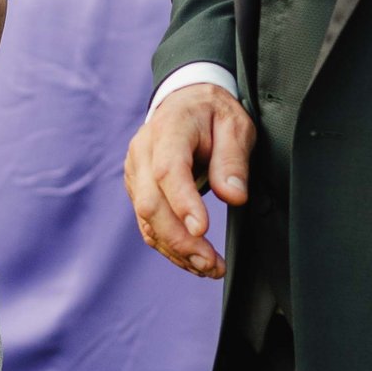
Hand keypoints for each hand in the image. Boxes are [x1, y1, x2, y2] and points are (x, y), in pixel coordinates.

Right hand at [124, 83, 252, 276]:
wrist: (185, 102)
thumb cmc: (212, 113)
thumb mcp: (235, 126)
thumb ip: (233, 160)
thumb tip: (233, 196)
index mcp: (169, 129)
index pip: (168, 169)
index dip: (183, 202)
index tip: (203, 231)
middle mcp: (143, 152)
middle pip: (151, 203)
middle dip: (179, 239)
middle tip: (211, 264)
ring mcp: (136, 172)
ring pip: (146, 220)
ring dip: (175, 249)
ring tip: (208, 268)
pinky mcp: (138, 189)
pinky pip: (147, 224)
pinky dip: (168, 246)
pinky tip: (192, 260)